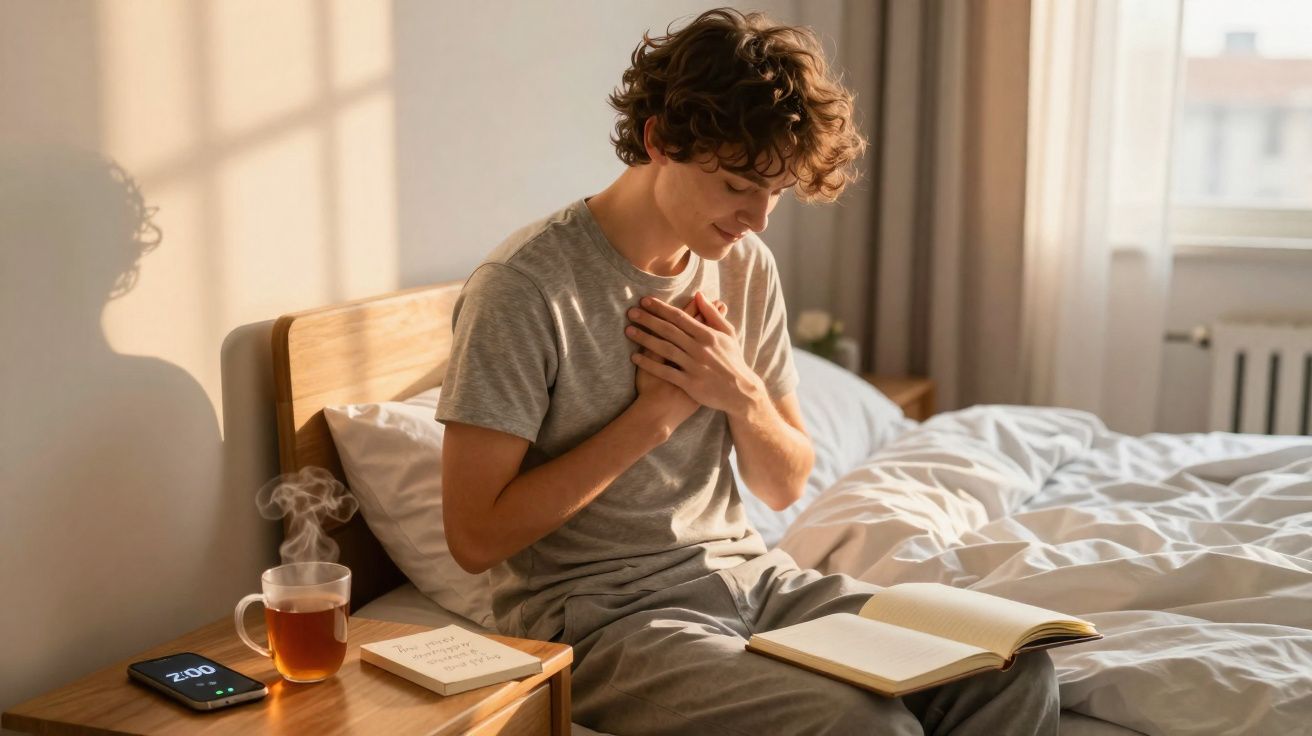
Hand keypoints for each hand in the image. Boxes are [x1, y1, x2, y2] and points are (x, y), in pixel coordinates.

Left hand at [626, 292, 762, 415]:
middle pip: (669, 331)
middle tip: (631, 312)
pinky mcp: (690, 384)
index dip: (661, 308)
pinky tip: (635, 357)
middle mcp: (700, 349)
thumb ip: (713, 314)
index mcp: (708, 335)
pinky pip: (665, 372)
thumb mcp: (728, 334)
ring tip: (628, 330)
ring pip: (665, 349)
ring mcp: (694, 367)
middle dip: (648, 319)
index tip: (645, 300)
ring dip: (645, 339)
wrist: (740, 392)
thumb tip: (699, 295)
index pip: (680, 317)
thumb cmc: (733, 360)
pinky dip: (649, 364)